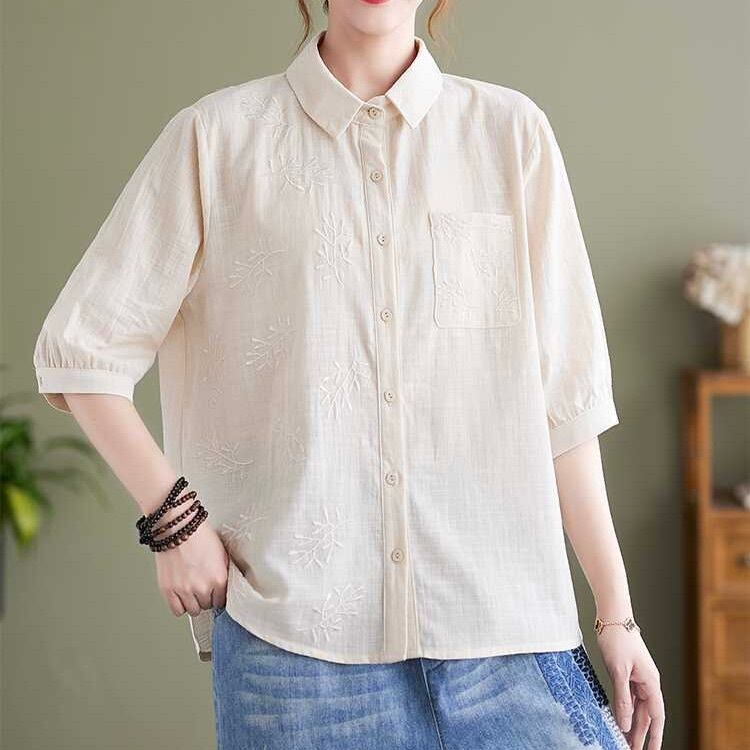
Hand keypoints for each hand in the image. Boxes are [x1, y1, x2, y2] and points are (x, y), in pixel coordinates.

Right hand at [154, 519, 228, 616]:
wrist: (178, 528)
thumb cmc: (199, 535)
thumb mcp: (221, 553)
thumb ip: (223, 573)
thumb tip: (224, 585)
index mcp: (219, 578)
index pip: (222, 601)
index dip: (218, 595)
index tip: (215, 592)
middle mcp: (202, 587)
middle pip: (208, 605)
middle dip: (206, 597)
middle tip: (202, 587)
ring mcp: (185, 590)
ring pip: (193, 610)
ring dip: (194, 602)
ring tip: (192, 590)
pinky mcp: (168, 590)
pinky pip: (177, 610)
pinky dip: (180, 605)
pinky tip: (182, 596)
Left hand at [596, 626, 664, 749]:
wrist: (612, 616)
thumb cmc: (617, 639)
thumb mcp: (618, 671)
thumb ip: (622, 699)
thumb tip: (626, 724)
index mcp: (651, 682)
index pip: (656, 716)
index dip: (654, 736)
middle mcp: (647, 682)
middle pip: (646, 715)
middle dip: (640, 735)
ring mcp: (637, 677)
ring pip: (636, 707)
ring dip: (631, 724)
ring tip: (624, 741)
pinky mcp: (627, 673)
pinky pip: (628, 697)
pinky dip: (624, 709)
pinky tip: (619, 720)